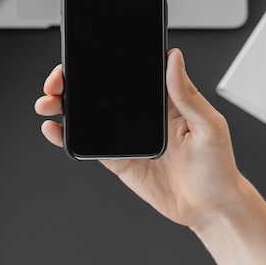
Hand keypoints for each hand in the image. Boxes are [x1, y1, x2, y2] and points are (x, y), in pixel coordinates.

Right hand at [34, 48, 243, 229]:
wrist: (210, 208)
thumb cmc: (218, 167)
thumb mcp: (210, 126)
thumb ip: (188, 95)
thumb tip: (174, 60)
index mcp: (163, 98)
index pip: (127, 71)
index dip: (102, 61)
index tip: (82, 56)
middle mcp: (141, 113)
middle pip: (99, 90)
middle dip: (71, 81)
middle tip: (56, 82)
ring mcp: (126, 135)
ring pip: (87, 114)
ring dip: (63, 105)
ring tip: (47, 103)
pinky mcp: (118, 158)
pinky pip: (88, 144)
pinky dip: (67, 137)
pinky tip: (54, 130)